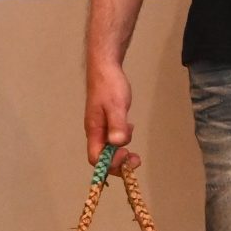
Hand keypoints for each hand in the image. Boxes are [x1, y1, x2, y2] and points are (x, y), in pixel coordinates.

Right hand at [85, 58, 140, 173]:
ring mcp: (101, 127)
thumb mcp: (116, 105)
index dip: (110, 163)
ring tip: (133, 140)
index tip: (125, 155)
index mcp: (94, 130)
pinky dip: (122, 139)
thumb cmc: (109, 85)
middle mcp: (95, 132)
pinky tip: (130, 128)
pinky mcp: (107, 121)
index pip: (96, 158)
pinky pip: (113, 138)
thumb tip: (119, 144)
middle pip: (103, 157)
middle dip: (119, 162)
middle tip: (136, 159)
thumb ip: (117, 125)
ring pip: (109, 148)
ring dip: (122, 151)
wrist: (105, 68)